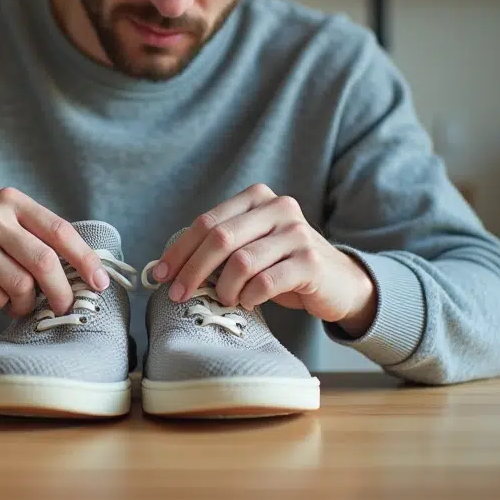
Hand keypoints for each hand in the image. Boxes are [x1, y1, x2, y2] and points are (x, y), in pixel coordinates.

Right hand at [0, 188, 108, 319]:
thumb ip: (32, 236)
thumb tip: (80, 271)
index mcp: (9, 201)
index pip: (59, 230)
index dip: (84, 258)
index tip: (100, 281)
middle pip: (45, 261)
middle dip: (61, 291)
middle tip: (63, 306)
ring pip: (22, 286)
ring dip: (24, 303)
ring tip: (15, 302)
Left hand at [152, 184, 377, 336]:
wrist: (339, 283)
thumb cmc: (284, 266)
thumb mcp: (252, 247)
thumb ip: (220, 247)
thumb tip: (168, 269)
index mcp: (257, 197)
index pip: (207, 222)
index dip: (179, 250)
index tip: (160, 275)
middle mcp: (279, 207)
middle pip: (219, 238)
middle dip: (192, 270)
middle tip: (179, 295)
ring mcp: (297, 233)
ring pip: (241, 261)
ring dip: (224, 288)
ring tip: (225, 299)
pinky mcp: (310, 262)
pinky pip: (265, 282)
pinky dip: (248, 296)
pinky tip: (248, 302)